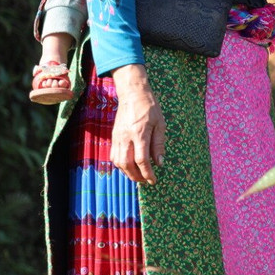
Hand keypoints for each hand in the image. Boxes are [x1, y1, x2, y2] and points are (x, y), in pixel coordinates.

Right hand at [110, 64, 164, 183]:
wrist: (132, 94)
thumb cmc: (150, 107)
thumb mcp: (160, 124)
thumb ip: (159, 144)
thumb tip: (159, 163)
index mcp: (139, 134)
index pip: (141, 160)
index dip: (147, 173)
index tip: (154, 180)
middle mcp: (125, 138)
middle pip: (127, 164)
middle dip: (136, 176)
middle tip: (146, 181)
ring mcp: (117, 137)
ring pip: (118, 162)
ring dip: (127, 172)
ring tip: (138, 176)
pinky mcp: (114, 136)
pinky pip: (114, 155)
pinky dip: (120, 165)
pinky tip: (128, 166)